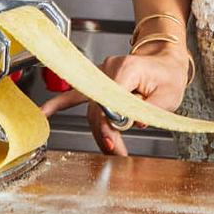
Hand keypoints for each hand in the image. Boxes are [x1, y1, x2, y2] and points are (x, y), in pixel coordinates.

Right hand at [39, 47, 189, 157]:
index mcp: (127, 69)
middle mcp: (110, 69)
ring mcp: (102, 73)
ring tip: (111, 149)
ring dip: (99, 130)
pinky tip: (45, 112)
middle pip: (98, 108)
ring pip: (92, 108)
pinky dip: (60, 104)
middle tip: (117, 153)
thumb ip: (150, 109)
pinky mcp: (99, 80)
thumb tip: (133, 123)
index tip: (114, 143)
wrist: (166, 60)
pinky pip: (77, 94)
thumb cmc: (169, 75)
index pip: (110, 101)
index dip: (110, 125)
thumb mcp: (169, 95)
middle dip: (106, 134)